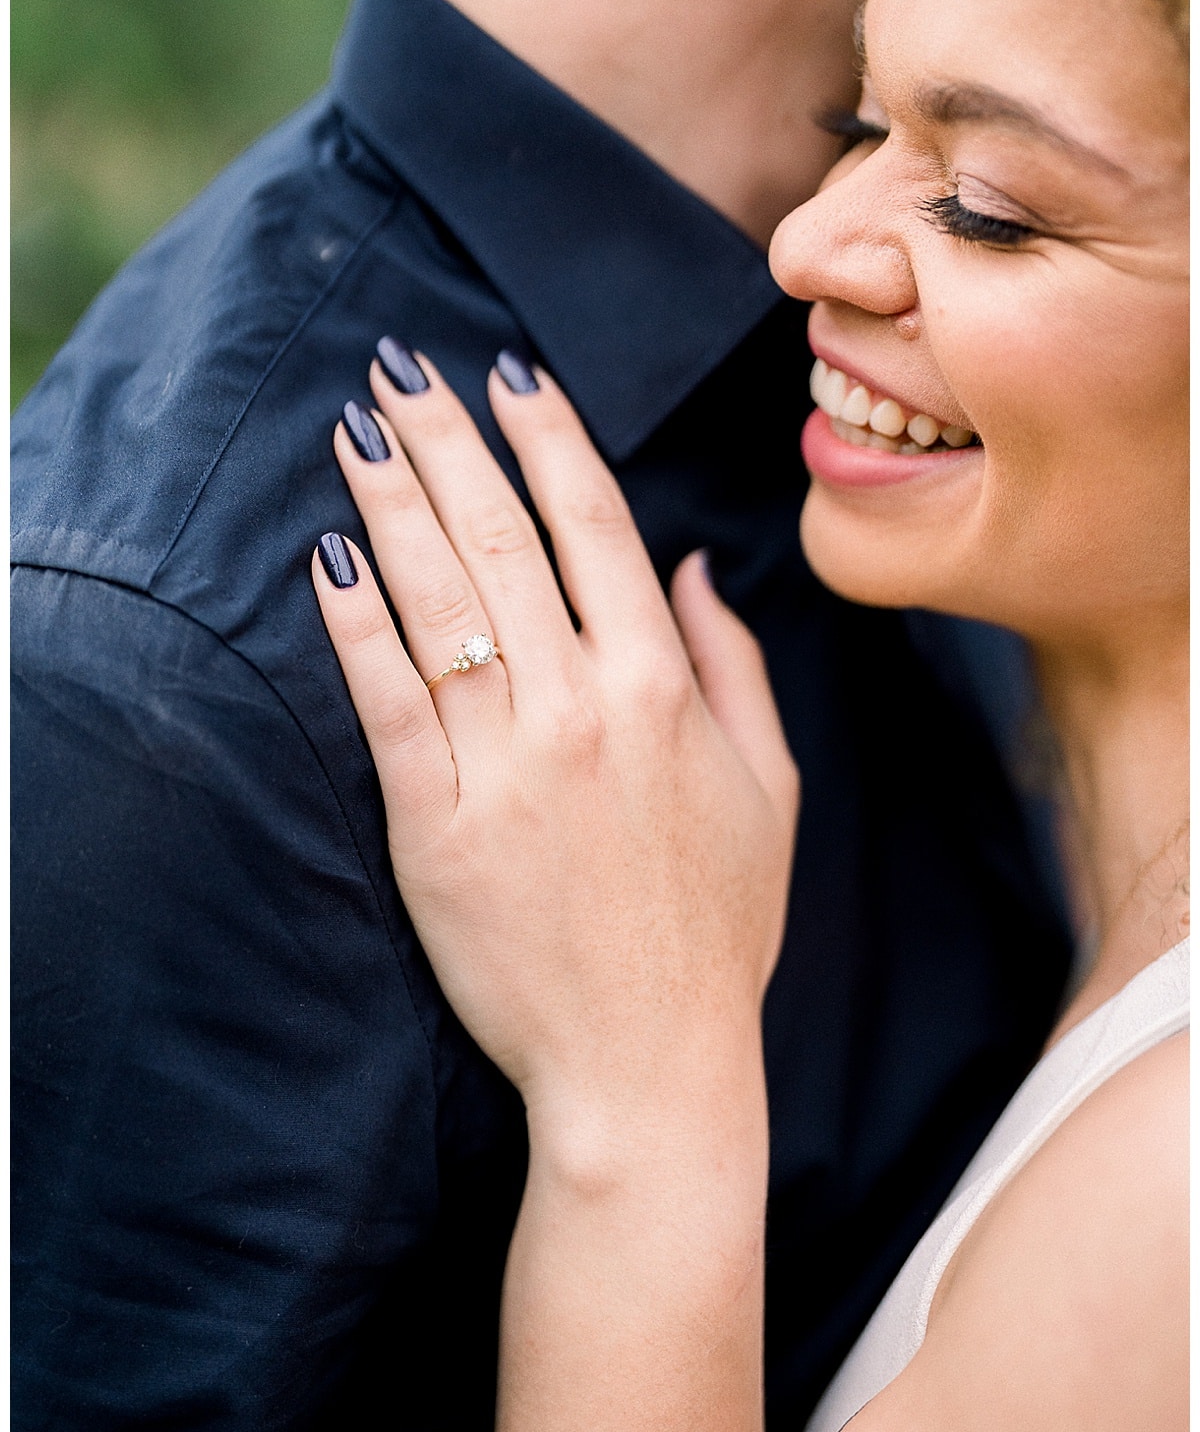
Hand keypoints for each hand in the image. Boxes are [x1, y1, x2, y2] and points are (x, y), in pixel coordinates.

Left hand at [313, 351, 798, 1154]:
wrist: (649, 1064)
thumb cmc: (716, 932)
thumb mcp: (769, 790)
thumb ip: (736, 667)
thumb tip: (697, 567)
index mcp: (664, 687)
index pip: (595, 524)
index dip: (547, 435)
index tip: (509, 373)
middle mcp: (583, 706)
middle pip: (503, 538)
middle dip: (449, 439)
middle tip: (402, 366)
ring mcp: (504, 765)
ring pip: (439, 601)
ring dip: (391, 504)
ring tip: (355, 432)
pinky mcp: (434, 827)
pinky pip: (386, 703)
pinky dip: (354, 624)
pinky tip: (327, 560)